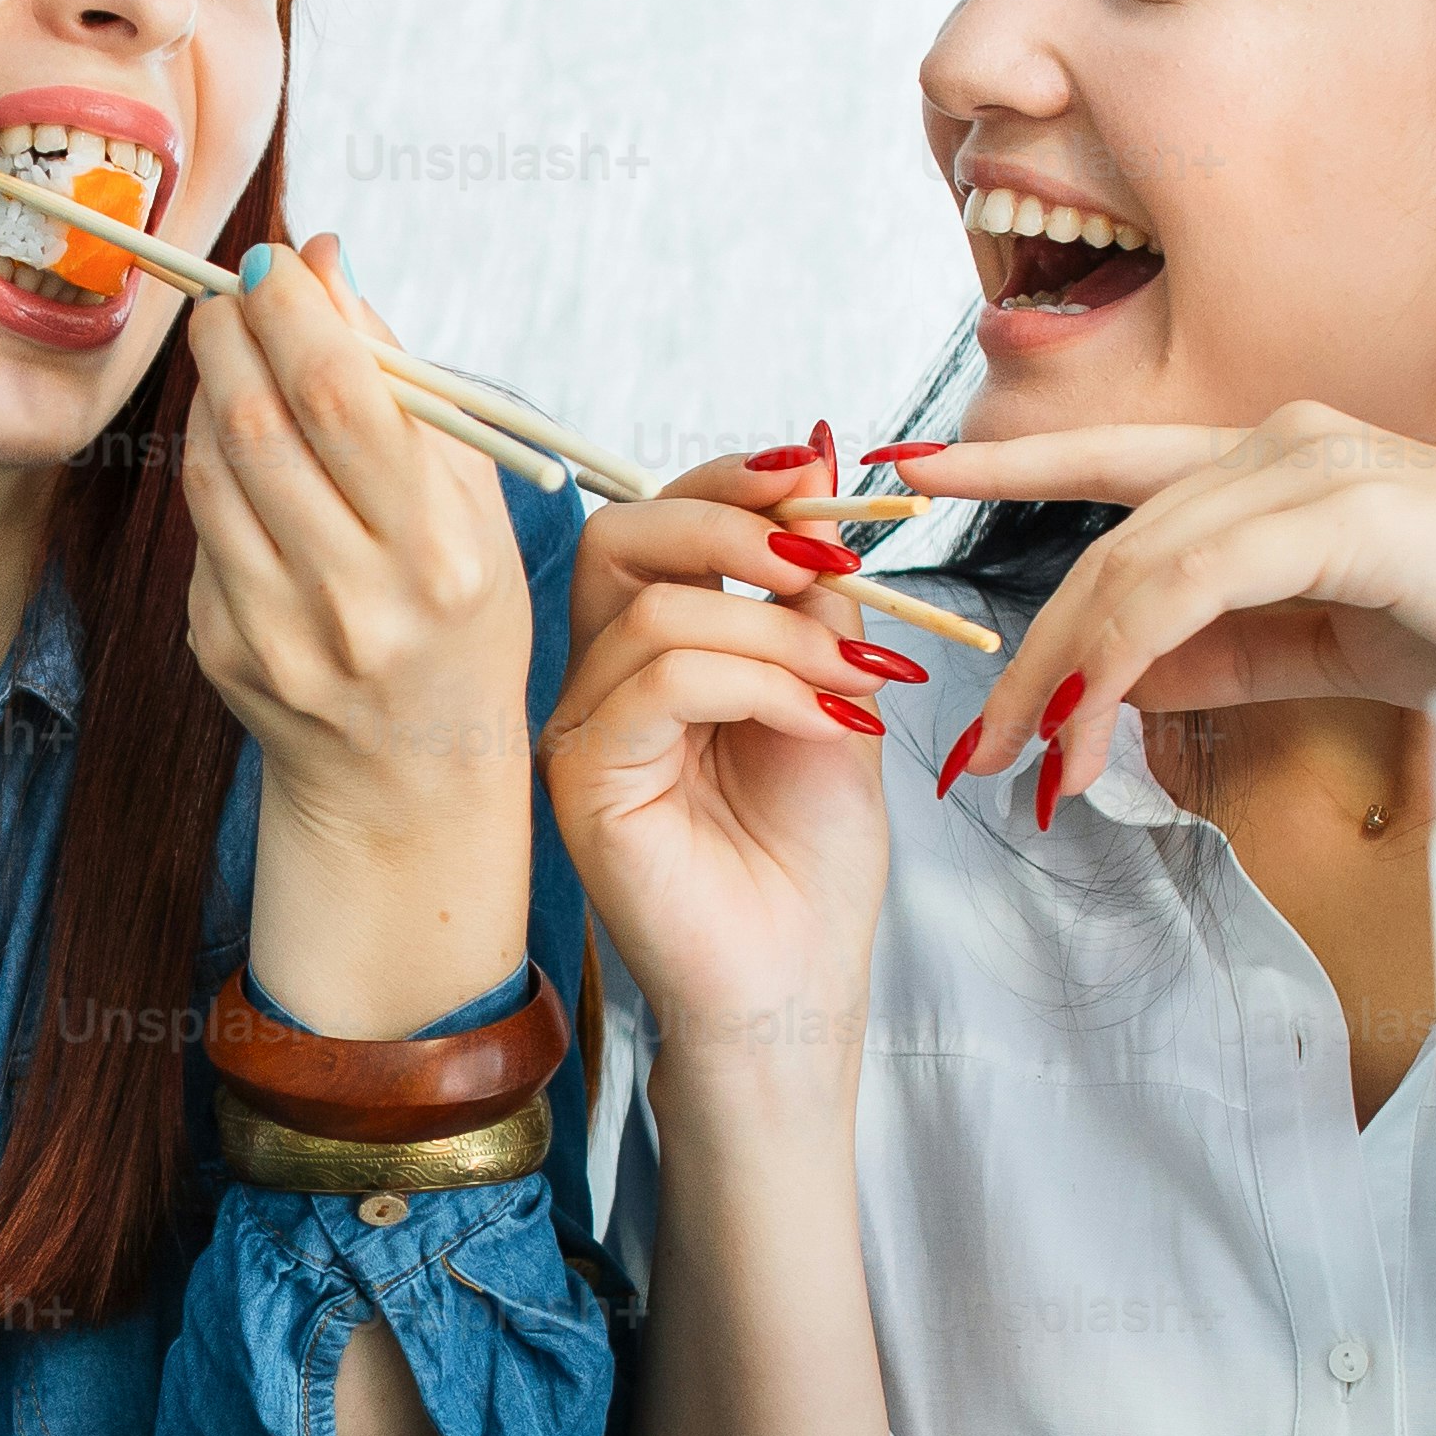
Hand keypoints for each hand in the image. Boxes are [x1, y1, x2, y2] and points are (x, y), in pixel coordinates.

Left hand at [177, 237, 536, 1033]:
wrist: (410, 776)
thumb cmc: (459, 617)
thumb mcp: (472, 506)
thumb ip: (403, 384)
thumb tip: (323, 263)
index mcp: (440, 556)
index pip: (344, 402)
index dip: (295, 313)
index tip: (274, 261)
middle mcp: (357, 601)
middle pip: (259, 425)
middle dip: (233, 334)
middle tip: (229, 292)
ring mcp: (278, 635)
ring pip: (208, 469)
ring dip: (210, 392)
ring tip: (233, 358)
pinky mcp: (222, 651)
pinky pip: (198, 528)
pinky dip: (206, 468)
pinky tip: (235, 454)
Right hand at [541, 443, 898, 1104]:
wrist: (799, 986)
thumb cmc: (812, 862)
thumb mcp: (837, 687)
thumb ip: (817, 588)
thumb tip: (819, 450)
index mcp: (652, 653)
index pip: (658, 522)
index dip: (734, 482)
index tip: (825, 479)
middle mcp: (600, 683)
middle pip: (620, 537)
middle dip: (733, 522)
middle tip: (828, 562)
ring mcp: (581, 732)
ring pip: (655, 610)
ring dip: (779, 629)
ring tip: (854, 682)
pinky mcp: (582, 782)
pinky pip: (659, 681)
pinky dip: (758, 681)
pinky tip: (821, 721)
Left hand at [889, 402, 1435, 807]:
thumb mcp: (1327, 647)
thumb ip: (1225, 653)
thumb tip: (1117, 683)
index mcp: (1282, 461)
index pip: (1114, 461)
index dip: (1009, 468)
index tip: (913, 482)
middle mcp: (1284, 440)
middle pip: (1106, 544)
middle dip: (1032, 654)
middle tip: (979, 755)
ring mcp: (1312, 464)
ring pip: (1133, 567)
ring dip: (1069, 679)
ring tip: (1029, 771)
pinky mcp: (1341, 509)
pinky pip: (1187, 587)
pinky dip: (1124, 662)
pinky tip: (1095, 736)